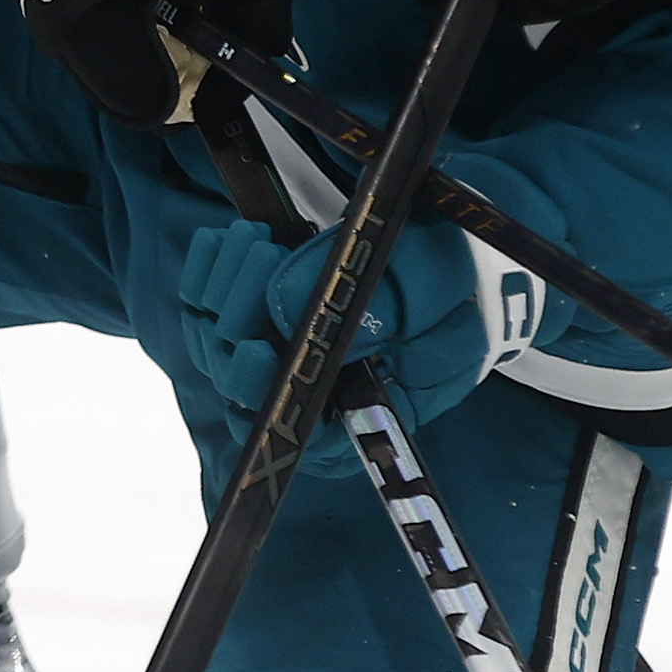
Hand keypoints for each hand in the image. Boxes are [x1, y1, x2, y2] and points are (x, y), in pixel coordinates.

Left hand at [172, 211, 536, 431]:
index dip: (267, 400)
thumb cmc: (462, 276)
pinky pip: (210, 304)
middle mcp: (318, 392)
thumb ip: (382, 301)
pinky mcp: (264, 313)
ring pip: (218, 340)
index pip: (300, 435)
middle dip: (237, 318)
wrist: (458, 242)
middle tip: (261, 255)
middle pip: (243, 383)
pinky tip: (228, 236)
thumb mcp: (439, 283)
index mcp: (366, 409)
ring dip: (224, 286)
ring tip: (257, 238)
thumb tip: (296, 309)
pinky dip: (209, 270)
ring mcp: (286, 352)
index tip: (259, 348)